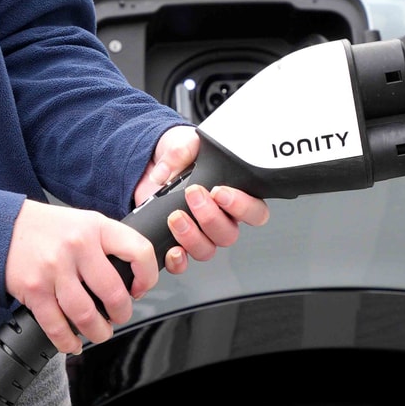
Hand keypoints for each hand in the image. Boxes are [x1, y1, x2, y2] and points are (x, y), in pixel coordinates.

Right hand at [5, 201, 161, 354]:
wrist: (0, 227)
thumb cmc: (44, 228)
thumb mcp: (82, 222)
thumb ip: (106, 244)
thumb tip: (130, 279)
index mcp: (96, 227)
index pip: (139, 251)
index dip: (147, 277)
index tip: (140, 288)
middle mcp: (77, 246)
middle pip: (114, 293)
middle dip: (121, 314)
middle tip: (118, 316)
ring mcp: (54, 269)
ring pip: (87, 316)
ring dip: (98, 332)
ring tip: (99, 332)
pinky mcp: (34, 290)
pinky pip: (57, 327)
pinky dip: (68, 342)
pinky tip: (73, 342)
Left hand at [132, 127, 268, 276]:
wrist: (149, 166)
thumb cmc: (177, 156)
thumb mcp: (183, 142)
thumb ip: (182, 149)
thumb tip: (168, 171)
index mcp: (234, 197)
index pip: (255, 212)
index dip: (242, 206)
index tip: (220, 191)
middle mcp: (220, 220)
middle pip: (229, 234)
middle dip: (210, 216)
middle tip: (193, 195)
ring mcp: (199, 234)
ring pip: (207, 250)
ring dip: (192, 236)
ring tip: (176, 215)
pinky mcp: (176, 243)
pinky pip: (183, 263)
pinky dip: (178, 260)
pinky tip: (171, 247)